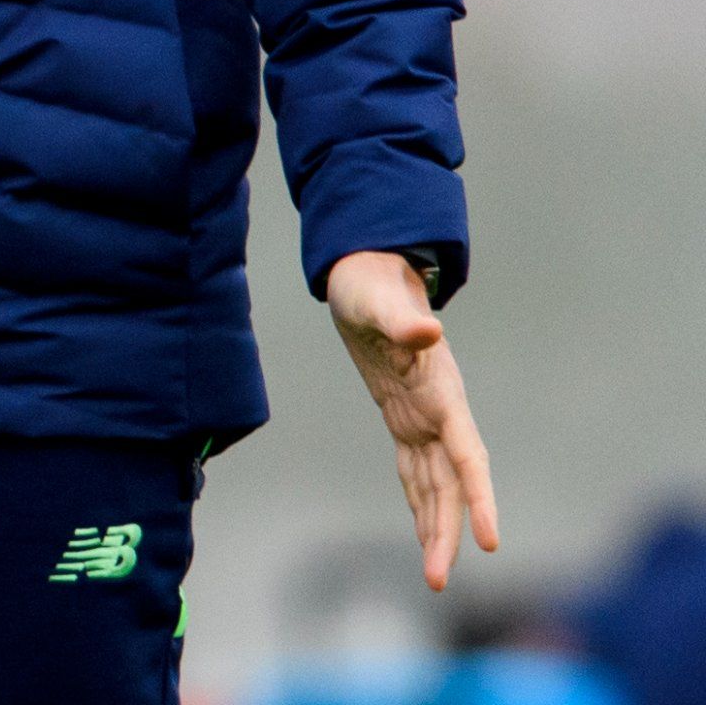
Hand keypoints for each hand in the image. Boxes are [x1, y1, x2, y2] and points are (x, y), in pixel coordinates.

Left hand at [329, 250, 498, 589]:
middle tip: (437, 582)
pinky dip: (420, 503)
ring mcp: (424, 418)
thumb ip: (401, 317)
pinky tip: (424, 535)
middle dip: (449, 531)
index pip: (468, 454)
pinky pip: (416, 471)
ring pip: (436, 485)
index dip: (479, 496)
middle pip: (452, 483)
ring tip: (434, 577)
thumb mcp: (376, 298)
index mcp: (441, 390)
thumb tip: (426, 327)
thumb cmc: (372, 286)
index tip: (488, 538)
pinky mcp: (404, 419)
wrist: (370, 276)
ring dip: (435, 529)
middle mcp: (439, 411)